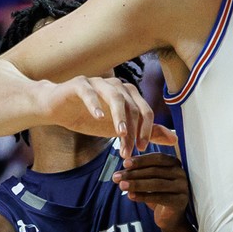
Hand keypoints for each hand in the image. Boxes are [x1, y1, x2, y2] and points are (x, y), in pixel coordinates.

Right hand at [39, 76, 175, 159]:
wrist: (57, 108)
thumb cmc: (90, 118)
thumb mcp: (120, 129)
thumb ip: (147, 132)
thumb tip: (175, 139)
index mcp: (129, 95)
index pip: (145, 111)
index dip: (146, 130)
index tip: (141, 149)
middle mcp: (117, 85)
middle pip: (132, 106)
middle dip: (132, 129)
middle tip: (129, 149)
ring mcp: (98, 82)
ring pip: (115, 97)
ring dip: (119, 116)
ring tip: (119, 134)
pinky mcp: (79, 84)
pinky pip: (90, 91)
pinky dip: (95, 103)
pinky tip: (98, 117)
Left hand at [113, 153, 189, 229]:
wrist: (170, 217)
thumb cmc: (158, 194)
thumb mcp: (148, 181)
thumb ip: (139, 174)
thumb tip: (121, 171)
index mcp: (174, 163)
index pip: (157, 158)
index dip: (141, 160)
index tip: (124, 163)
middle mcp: (180, 173)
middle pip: (155, 171)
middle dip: (134, 173)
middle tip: (116, 177)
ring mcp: (182, 187)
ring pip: (157, 184)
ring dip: (137, 184)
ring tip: (121, 186)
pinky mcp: (180, 201)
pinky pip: (160, 197)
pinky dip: (143, 196)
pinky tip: (131, 196)